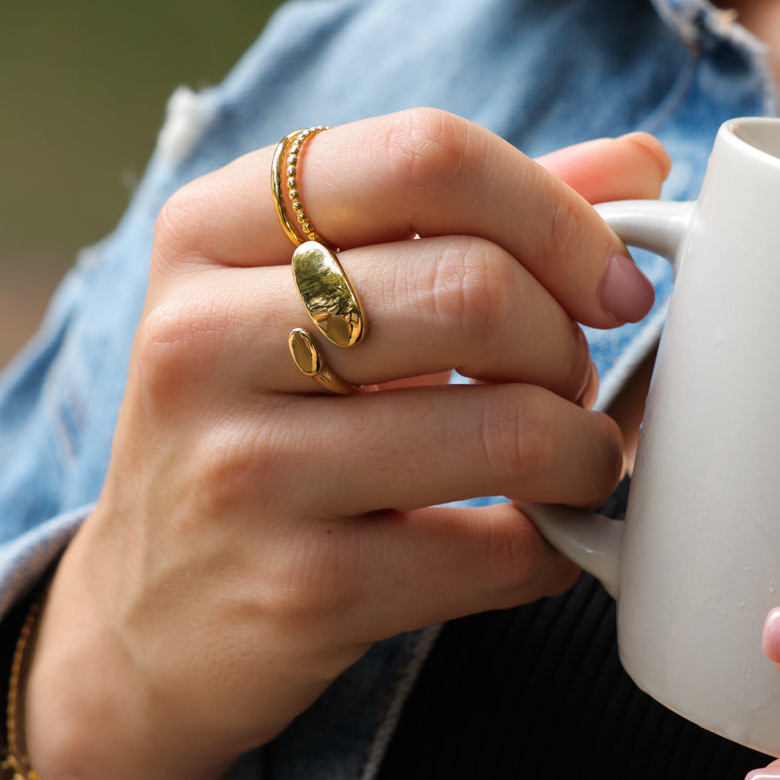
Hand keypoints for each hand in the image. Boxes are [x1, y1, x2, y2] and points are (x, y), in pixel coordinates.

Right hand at [25, 111, 668, 779]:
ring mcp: (243, 470)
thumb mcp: (305, 306)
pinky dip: (555, 548)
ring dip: (583, 453)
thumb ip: (460, 223)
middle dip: (569, 348)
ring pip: (508, 427)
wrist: (146, 623)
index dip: (559, 214)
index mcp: (210, 233)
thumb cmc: (249, 439)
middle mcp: (204, 339)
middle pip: (478, 290)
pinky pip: (496, 553)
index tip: (612, 283)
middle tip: (567, 387)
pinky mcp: (297, 588)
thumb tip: (633, 166)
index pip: (426, 157)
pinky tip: (533, 542)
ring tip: (565, 466)